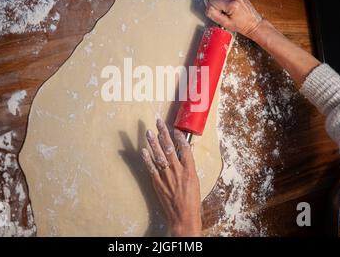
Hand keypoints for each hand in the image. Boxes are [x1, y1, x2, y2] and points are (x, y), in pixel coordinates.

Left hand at [140, 119, 201, 236]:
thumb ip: (190, 166)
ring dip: (153, 143)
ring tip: (149, 132)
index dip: (179, 137)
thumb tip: (189, 153)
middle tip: (158, 122)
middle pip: (170, 148)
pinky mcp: (158, 183)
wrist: (183, 217)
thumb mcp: (196, 181)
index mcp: (189, 170)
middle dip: (163, 134)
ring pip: (159, 156)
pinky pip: (151, 168)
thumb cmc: (192, 201)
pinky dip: (147, 159)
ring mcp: (167, 177)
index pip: (185, 148)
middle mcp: (178, 171)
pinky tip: (143, 150)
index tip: (175, 129)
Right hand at [205, 0, 262, 38]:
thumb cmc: (240, 25)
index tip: (219, 15)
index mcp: (232, 4)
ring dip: (218, 0)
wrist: (253, 23)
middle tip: (221, 11)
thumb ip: (213, 13)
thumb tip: (206, 2)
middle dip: (213, 3)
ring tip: (226, 9)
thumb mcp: (224, 24)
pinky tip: (228, 5)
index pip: (211, 2)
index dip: (212, 9)